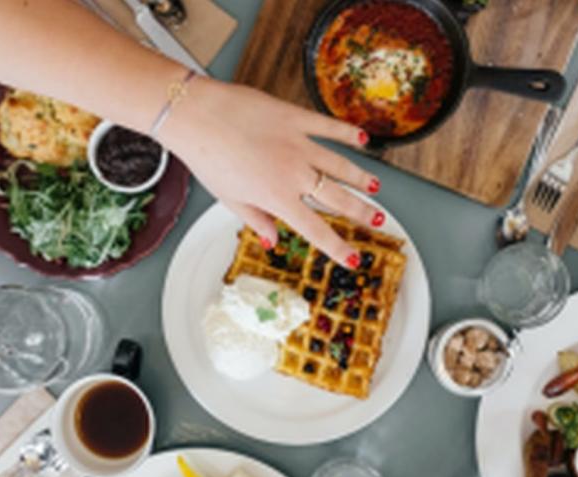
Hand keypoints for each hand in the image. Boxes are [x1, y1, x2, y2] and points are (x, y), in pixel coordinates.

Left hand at [163, 77, 382, 267]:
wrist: (197, 116)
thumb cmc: (207, 158)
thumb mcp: (229, 198)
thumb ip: (255, 220)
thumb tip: (271, 241)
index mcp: (277, 198)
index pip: (316, 230)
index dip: (337, 248)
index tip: (353, 260)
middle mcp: (294, 174)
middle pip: (338, 198)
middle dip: (362, 212)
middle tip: (380, 220)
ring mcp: (299, 144)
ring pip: (340, 165)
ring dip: (360, 178)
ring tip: (375, 187)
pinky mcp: (295, 118)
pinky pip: (328, 127)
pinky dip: (348, 134)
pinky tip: (363, 140)